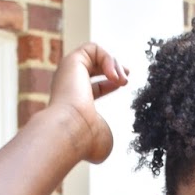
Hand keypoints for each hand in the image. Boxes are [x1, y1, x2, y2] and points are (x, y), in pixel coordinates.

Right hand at [47, 42, 129, 164]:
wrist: (72, 130)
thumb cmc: (85, 140)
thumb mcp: (101, 138)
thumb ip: (103, 136)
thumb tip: (103, 146)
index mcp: (73, 102)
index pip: (92, 85)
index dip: (110, 82)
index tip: (123, 83)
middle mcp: (68, 85)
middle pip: (92, 65)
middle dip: (114, 67)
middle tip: (126, 78)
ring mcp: (68, 72)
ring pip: (93, 54)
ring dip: (114, 64)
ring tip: (122, 80)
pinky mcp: (71, 60)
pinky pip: (93, 48)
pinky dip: (108, 58)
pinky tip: (114, 76)